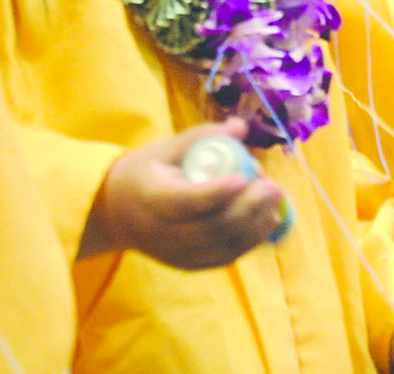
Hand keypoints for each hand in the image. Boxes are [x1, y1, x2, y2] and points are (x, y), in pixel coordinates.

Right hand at [78, 119, 285, 269]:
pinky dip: (251, 240)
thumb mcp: (164, 149)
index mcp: (152, 200)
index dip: (216, 192)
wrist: (118, 213)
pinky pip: (226, 256)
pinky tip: (268, 219)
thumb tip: (240, 127)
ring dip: (255, 224)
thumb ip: (201, 137)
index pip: (186, 201)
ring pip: (224, 246)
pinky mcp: (191, 265)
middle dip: (248, 208)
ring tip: (275, 199)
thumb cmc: (144, 173)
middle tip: (272, 185)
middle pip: (211, 228)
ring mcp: (178, 255)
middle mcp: (164, 234)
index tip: (243, 176)